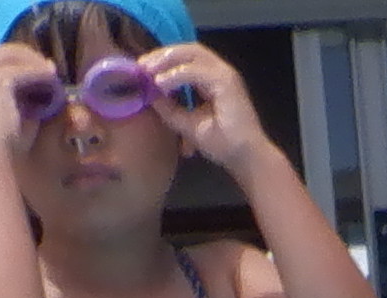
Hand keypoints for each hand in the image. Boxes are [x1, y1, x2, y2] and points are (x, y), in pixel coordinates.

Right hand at [0, 38, 56, 145]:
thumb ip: (24, 99)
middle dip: (27, 56)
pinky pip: (22, 70)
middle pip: (2, 51)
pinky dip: (39, 74)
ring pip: (12, 57)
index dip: (17, 60)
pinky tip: (53, 82)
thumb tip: (43, 85)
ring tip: (53, 74)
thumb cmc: (5, 148)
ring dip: (35, 63)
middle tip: (49, 66)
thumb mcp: (14, 117)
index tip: (39, 68)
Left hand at [144, 42, 269, 168]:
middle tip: (141, 65)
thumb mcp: (187, 124)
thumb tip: (150, 94)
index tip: (142, 68)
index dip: (164, 59)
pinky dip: (176, 75)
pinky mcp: (226, 82)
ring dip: (167, 60)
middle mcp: (219, 71)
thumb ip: (170, 108)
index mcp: (212, 79)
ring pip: (192, 53)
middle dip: (162, 55)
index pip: (186, 58)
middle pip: (188, 50)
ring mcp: (225, 74)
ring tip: (148, 70)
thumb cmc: (222, 144)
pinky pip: (196, 71)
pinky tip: (161, 83)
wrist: (244, 158)